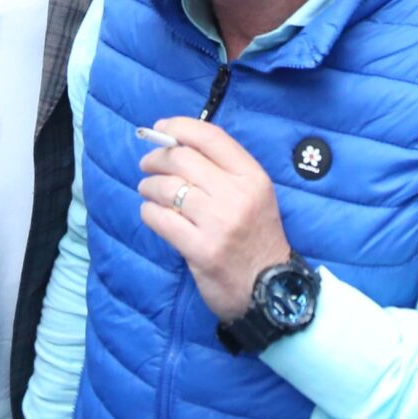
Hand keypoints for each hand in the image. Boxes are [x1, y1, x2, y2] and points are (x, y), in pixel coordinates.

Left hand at [137, 117, 292, 322]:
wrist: (270, 291)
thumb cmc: (257, 239)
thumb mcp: (255, 197)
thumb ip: (224, 171)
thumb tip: (178, 145)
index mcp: (253, 177)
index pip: (211, 137)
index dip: (179, 127)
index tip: (161, 129)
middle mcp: (237, 195)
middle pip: (183, 158)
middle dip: (157, 158)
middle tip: (147, 164)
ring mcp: (218, 223)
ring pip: (167, 187)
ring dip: (149, 186)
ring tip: (147, 190)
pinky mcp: (201, 249)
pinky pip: (160, 218)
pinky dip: (149, 212)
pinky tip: (152, 214)